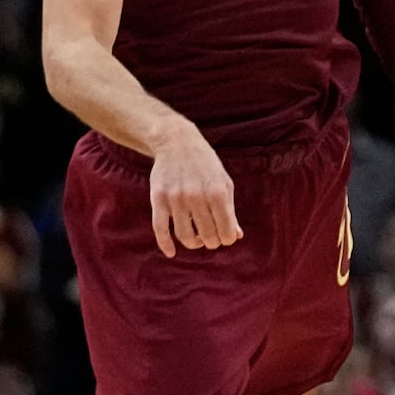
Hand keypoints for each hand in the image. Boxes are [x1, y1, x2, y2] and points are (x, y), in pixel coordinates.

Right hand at [147, 121, 239, 257]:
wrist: (177, 142)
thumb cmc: (205, 165)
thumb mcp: (223, 183)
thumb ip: (230, 210)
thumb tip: (236, 236)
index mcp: (217, 193)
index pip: (225, 231)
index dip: (227, 239)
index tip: (225, 237)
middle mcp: (196, 196)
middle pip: (206, 235)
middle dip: (211, 242)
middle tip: (211, 238)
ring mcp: (175, 198)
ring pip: (184, 235)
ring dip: (193, 244)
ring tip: (197, 240)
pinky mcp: (158, 198)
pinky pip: (160, 228)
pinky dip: (166, 244)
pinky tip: (172, 252)